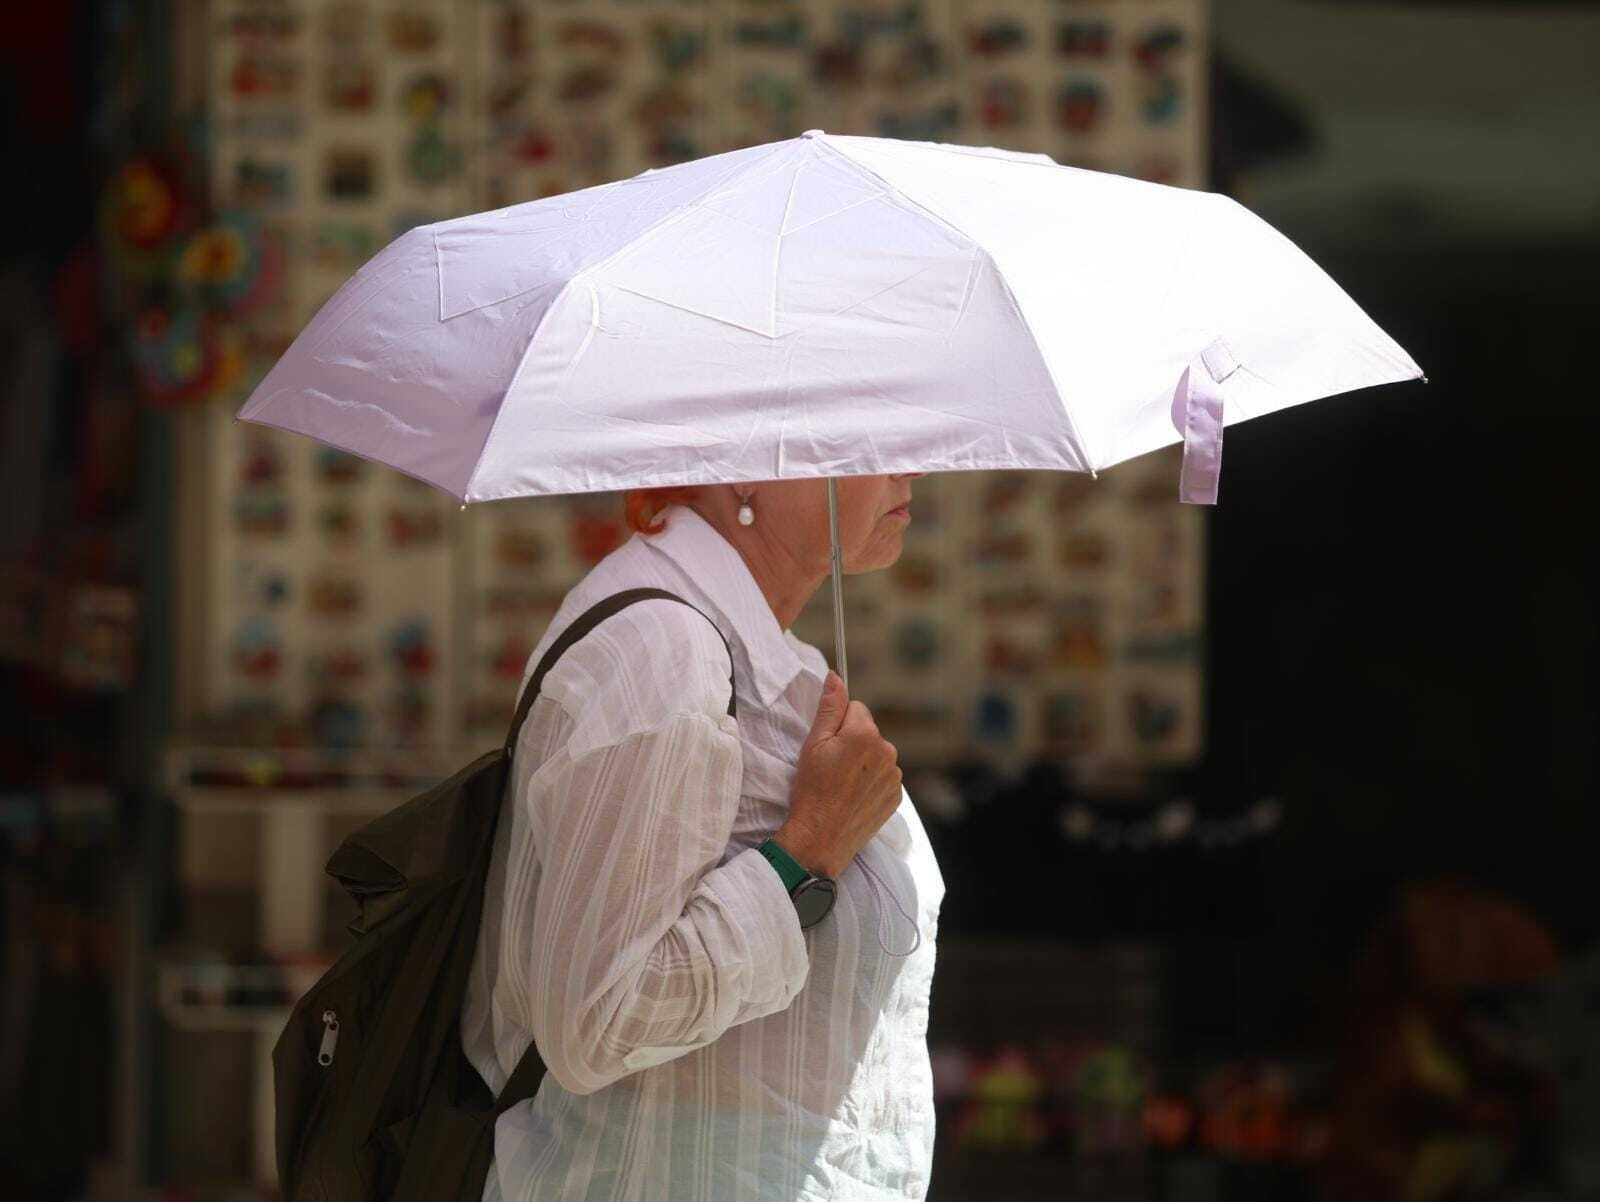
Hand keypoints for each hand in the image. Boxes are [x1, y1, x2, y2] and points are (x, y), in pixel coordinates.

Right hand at [776, 672, 902, 879]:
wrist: (821, 838)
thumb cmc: (812, 792)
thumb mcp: (813, 744)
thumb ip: (829, 707)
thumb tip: (836, 676)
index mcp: (865, 733)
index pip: (856, 708)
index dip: (838, 724)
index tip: (828, 744)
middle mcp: (887, 751)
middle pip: (869, 730)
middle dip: (853, 741)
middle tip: (831, 766)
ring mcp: (894, 775)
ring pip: (877, 754)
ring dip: (863, 762)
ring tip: (841, 784)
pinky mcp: (896, 795)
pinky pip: (884, 776)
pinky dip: (871, 782)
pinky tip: (853, 796)